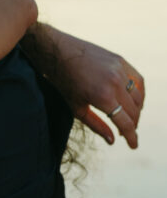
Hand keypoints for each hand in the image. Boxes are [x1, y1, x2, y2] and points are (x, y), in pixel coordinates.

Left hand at [47, 29, 144, 148]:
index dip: (132, 137)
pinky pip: (138, 80)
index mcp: (103, 96)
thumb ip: (96, 125)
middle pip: (133, 111)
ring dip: (137, 110)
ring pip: (139, 96)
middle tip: (126, 132)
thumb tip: (113, 140)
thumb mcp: (76, 108)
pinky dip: (139, 92)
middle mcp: (115, 83)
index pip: (125, 122)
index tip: (133, 146)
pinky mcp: (120, 61)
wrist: (58, 51)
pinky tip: (134, 100)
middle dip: (132, 124)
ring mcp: (120, 70)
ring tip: (129, 118)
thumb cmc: (63, 82)